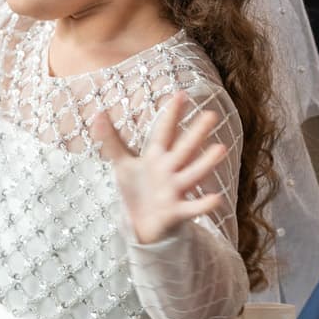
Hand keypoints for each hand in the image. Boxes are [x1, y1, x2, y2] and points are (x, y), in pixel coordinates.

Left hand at [90, 92, 229, 245]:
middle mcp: (170, 170)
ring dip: (206, 163)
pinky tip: (215, 198)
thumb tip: (97, 113)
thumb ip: (111, 140)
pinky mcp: (176, 211)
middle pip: (184, 148)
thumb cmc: (136, 190)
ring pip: (193, 174)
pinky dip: (203, 204)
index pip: (164, 132)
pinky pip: (192, 208)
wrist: (141, 224)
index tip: (181, 94)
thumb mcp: (122, 163)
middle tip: (212, 114)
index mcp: (157, 157)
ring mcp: (175, 190)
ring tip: (220, 148)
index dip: (171, 114)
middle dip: (196, 132)